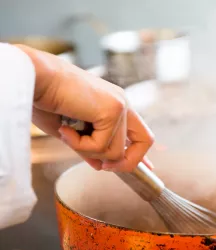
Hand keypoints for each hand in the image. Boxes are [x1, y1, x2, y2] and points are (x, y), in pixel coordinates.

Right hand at [16, 45, 153, 171]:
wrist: (31, 77)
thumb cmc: (44, 99)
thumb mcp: (70, 131)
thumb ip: (88, 148)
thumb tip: (100, 165)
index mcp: (113, 105)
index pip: (138, 133)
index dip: (141, 153)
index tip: (147, 167)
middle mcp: (121, 103)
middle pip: (145, 141)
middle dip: (129, 162)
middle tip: (104, 166)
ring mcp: (119, 105)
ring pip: (117, 152)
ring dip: (88, 151)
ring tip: (68, 132)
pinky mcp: (112, 110)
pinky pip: (102, 147)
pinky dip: (80, 145)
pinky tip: (66, 128)